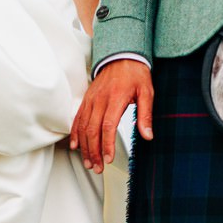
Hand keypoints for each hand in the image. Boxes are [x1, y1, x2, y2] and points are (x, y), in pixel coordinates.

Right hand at [70, 59, 153, 173]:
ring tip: (89, 162)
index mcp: (115, 99)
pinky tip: (76, 146)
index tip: (108, 159)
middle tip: (98, 167)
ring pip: (83, 127)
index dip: (106, 145)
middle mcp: (100, 100)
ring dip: (85, 147)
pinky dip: (75, 134)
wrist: (121, 55)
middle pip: (93, 131)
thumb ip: (146, 115)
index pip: (108, 126)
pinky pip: (77, 119)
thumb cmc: (135, 74)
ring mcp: (91, 100)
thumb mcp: (147, 92)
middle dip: (94, 152)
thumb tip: (147, 135)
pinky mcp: (86, 100)